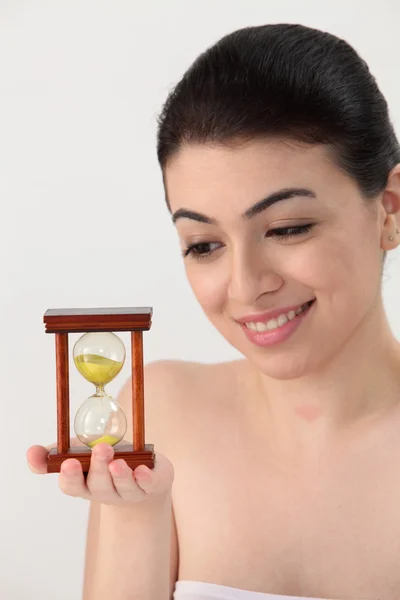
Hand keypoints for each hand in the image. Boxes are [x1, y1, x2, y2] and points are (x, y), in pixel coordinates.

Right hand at [26, 439, 173, 506]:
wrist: (143, 473)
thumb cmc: (107, 460)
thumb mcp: (81, 452)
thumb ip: (56, 453)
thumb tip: (31, 453)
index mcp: (85, 483)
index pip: (72, 485)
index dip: (70, 476)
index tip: (67, 462)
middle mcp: (105, 491)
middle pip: (99, 485)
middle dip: (98, 468)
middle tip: (100, 448)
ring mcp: (128, 492)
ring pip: (123, 487)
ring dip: (120, 474)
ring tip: (118, 461)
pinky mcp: (150, 486)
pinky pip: (147, 485)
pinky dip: (144, 478)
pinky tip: (142, 469)